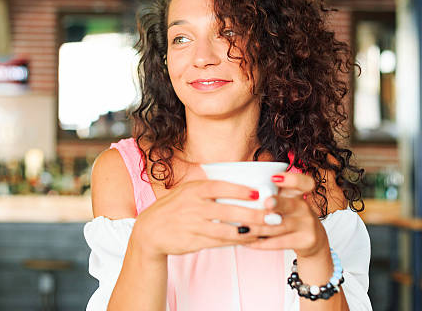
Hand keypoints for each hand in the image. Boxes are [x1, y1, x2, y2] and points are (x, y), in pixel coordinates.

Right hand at [132, 180, 271, 259]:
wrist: (150, 231)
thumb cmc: (173, 208)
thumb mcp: (186, 190)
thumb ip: (207, 186)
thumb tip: (235, 178)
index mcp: (193, 190)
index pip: (219, 187)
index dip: (239, 190)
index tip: (258, 192)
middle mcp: (194, 207)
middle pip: (229, 211)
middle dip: (253, 214)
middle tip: (272, 215)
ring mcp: (194, 226)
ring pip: (227, 230)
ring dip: (250, 231)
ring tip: (267, 230)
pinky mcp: (194, 241)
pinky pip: (220, 242)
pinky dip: (237, 241)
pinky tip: (251, 239)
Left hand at [242, 171, 329, 258]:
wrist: (312, 239)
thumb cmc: (290, 216)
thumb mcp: (285, 201)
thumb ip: (269, 194)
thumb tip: (240, 190)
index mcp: (297, 193)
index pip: (302, 182)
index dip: (291, 179)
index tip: (275, 177)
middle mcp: (304, 207)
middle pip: (289, 204)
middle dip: (277, 203)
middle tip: (266, 203)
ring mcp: (307, 224)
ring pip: (278, 227)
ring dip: (257, 228)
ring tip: (240, 228)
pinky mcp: (306, 241)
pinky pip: (279, 243)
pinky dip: (260, 243)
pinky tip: (246, 242)